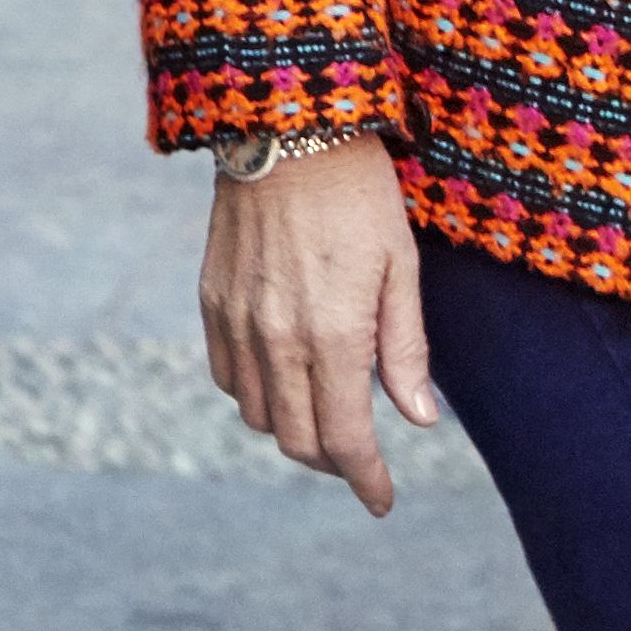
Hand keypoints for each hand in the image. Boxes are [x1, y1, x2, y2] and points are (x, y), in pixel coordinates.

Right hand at [201, 135, 438, 519]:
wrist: (285, 131)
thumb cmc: (359, 194)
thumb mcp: (400, 265)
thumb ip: (404, 348)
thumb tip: (418, 420)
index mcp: (331, 334)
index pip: (343, 439)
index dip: (365, 479)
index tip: (382, 499)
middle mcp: (276, 340)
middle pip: (297, 441)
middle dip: (334, 463)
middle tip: (363, 460)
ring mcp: (236, 324)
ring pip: (259, 417)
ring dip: (295, 431)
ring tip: (329, 417)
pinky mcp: (212, 305)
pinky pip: (228, 379)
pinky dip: (257, 397)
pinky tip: (286, 380)